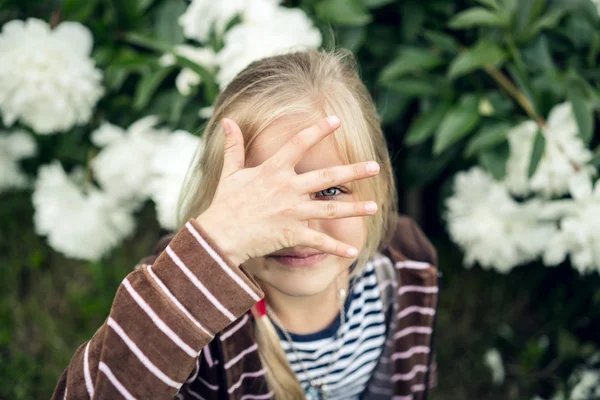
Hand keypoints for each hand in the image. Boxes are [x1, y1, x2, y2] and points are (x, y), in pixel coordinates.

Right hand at [195, 116, 379, 265]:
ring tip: (374, 206)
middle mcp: (287, 189)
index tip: (336, 120)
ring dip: (354, 208)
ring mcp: (291, 212)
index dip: (318, 131)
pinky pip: (318, 242)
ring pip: (329, 209)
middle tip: (375, 165)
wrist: (219, 236)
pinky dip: (336, 248)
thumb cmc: (224, 204)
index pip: (299, 144)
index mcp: (272, 170)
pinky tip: (353, 251)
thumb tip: (227, 120)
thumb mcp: (229, 173)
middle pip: (326, 177)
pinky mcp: (292, 234)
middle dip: (352, 171)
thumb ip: (234, 147)